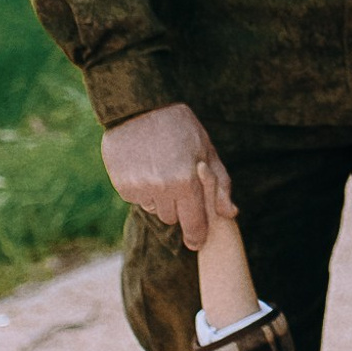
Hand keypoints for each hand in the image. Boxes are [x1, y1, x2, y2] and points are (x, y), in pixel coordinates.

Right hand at [102, 102, 235, 248]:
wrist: (141, 108)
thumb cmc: (181, 128)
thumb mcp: (207, 151)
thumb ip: (220, 184)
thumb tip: (230, 213)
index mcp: (186, 182)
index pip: (194, 224)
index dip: (197, 236)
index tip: (197, 243)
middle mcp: (162, 188)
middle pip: (173, 219)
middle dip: (178, 207)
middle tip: (179, 183)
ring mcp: (139, 188)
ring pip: (154, 210)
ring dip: (160, 198)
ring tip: (162, 170)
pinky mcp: (122, 185)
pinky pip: (137, 199)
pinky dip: (142, 190)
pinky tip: (145, 168)